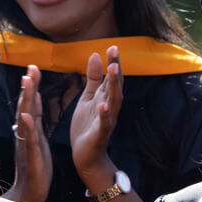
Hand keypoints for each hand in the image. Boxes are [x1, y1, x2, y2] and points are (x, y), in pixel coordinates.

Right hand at [5, 64, 51, 201]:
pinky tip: (25, 116)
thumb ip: (33, 124)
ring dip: (26, 99)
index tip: (33, 69)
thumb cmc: (35, 170)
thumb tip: (31, 105)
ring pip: (26, 118)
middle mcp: (25, 135)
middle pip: (26, 106)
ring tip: (28, 82)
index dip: (32, 87)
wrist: (29, 194)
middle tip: (30, 67)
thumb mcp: (36, 143)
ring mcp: (27, 144)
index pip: (30, 105)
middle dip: (29, 86)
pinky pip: (28, 139)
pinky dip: (26, 127)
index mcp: (30, 132)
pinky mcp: (31, 156)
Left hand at [71, 46, 122, 188]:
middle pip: (115, 85)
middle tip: (114, 52)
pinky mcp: (100, 134)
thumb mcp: (89, 98)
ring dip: (114, 86)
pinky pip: (104, 123)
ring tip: (113, 70)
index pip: (112, 77)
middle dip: (115, 69)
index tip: (112, 46)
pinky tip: (104, 104)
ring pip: (113, 101)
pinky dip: (105, 113)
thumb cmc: (88, 125)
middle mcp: (110, 107)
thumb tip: (96, 55)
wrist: (86, 155)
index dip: (113, 62)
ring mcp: (107, 120)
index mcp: (105, 97)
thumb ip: (94, 78)